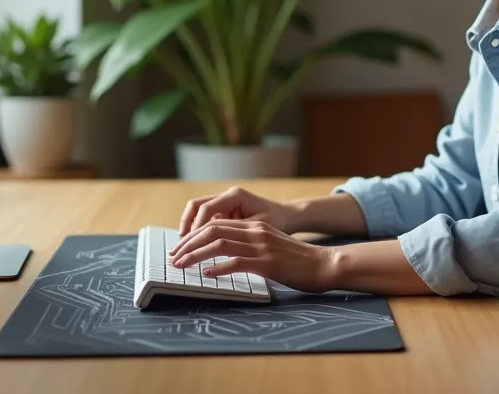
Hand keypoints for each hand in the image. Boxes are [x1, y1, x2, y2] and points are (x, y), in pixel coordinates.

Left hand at [168, 220, 335, 292]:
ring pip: (219, 244)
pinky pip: (236, 262)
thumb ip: (250, 247)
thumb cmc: (298, 261)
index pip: (216, 224)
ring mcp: (261, 247)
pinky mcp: (267, 263)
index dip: (194, 236)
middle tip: (174, 256)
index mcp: (255, 227)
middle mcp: (256, 232)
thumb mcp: (271, 246)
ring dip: (196, 255)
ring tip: (182, 265)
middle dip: (188, 243)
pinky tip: (207, 275)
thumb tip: (224, 257)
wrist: (324, 264)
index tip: (180, 248)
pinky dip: (218, 268)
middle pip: (212, 230)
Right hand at [176, 186, 294, 237]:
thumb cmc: (278, 222)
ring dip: (188, 229)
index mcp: (235, 195)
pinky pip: (204, 219)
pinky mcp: (224, 211)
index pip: (207, 208)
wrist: (288, 216)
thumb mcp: (259, 228)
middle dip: (186, 227)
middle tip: (179, 248)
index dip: (196, 227)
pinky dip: (197, 231)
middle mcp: (227, 195)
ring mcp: (224, 202)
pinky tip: (194, 246)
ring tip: (183, 247)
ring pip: (197, 212)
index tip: (190, 245)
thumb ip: (237, 233)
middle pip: (196, 206)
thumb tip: (216, 244)